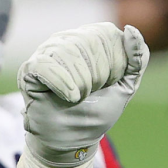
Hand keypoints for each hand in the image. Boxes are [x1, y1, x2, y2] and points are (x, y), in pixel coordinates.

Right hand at [18, 23, 149, 167]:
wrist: (74, 138)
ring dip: (83, 84)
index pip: (108, 34)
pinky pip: (49, 66)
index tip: (109, 83)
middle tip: (92, 92)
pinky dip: (64, 86)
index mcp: (90, 38)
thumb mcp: (126, 85)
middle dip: (99, 76)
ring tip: (78, 97)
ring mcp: (46, 51)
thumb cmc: (98, 109)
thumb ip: (137, 59)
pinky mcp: (31, 68)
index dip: (115, 64)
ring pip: (71, 53)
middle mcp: (67, 38)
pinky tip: (69, 98)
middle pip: (91, 42)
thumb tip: (132, 30)